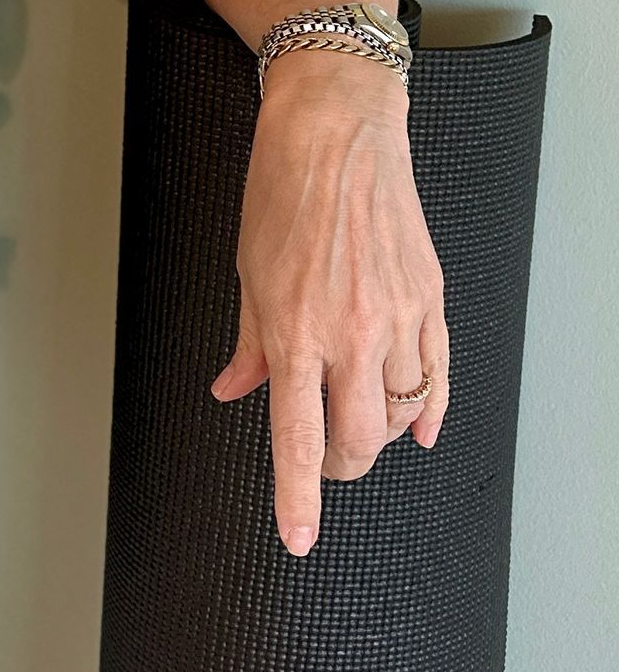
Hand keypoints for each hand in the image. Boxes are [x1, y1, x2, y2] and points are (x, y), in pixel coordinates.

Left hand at [209, 56, 447, 556]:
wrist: (335, 133)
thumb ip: (246, 343)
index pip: (296, 437)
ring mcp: (396, 317)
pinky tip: (418, 429)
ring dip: (379, 435)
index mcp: (292, 328)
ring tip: (357, 425)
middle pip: (357, 441)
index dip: (297, 497)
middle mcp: (348, 331)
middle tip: (325, 464)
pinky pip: (437, 378)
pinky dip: (428, 412)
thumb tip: (233, 390)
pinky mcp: (428, 299)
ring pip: (401, 415)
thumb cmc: (282, 191)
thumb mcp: (246, 271)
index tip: (297, 538)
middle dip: (339, 468)